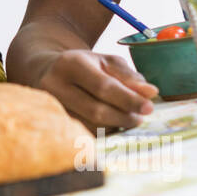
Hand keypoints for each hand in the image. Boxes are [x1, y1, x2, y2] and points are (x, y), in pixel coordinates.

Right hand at [34, 49, 156, 130]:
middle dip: (124, 117)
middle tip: (140, 118)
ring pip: (90, 126)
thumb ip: (129, 77)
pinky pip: (83, 133)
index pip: (103, 87)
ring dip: (114, 126)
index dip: (128, 99)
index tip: (149, 107)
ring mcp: (51, 107)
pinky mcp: (52, 122)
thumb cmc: (83, 66)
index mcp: (71, 64)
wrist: (46, 71)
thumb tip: (150, 93)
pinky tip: (112, 124)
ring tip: (127, 119)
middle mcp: (55, 85)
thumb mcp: (106, 62)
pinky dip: (103, 132)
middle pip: (96, 110)